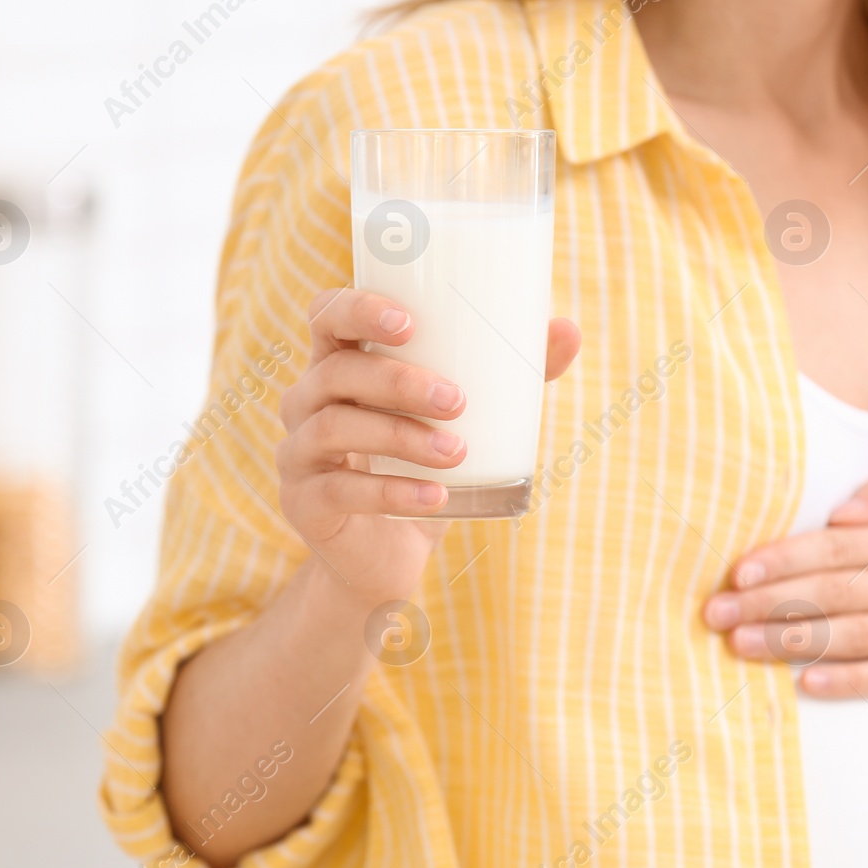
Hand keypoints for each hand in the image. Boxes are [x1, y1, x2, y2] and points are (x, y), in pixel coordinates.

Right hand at [277, 287, 579, 605]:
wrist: (386, 558)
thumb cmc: (423, 467)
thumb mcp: (463, 420)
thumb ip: (508, 376)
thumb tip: (569, 330)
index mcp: (339, 364)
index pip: (328, 316)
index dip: (359, 309)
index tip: (410, 323)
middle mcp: (306, 401)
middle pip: (336, 373)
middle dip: (398, 382)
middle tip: (458, 400)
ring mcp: (298, 454)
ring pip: (335, 429)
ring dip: (400, 437)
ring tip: (457, 451)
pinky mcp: (303, 503)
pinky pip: (343, 492)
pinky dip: (393, 493)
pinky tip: (437, 497)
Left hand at [701, 478, 867, 724]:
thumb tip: (837, 511)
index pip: (838, 544)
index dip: (784, 558)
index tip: (738, 571)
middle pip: (836, 589)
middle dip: (769, 601)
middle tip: (716, 613)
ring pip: (855, 633)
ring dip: (792, 642)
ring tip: (741, 646)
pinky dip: (849, 680)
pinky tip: (807, 685)